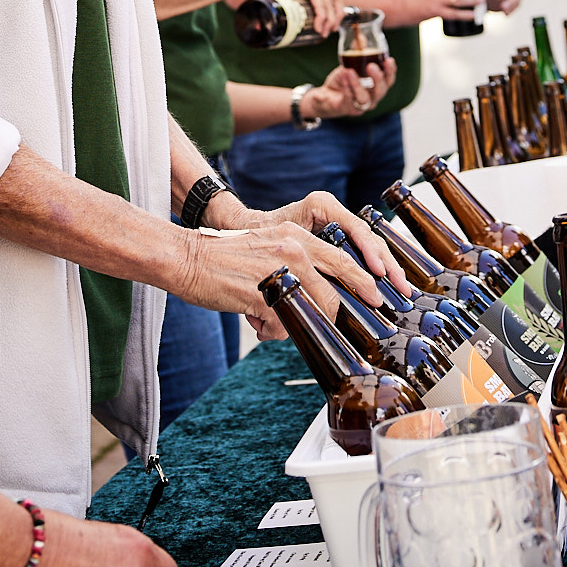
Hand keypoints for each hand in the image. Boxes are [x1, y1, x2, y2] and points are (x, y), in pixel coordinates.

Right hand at [173, 220, 384, 340]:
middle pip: (340, 276)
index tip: (379, 292)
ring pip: (312, 306)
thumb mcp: (269, 250)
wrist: (187, 258)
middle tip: (375, 307)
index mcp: (296, 236)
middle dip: (360, 295)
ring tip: (270, 319)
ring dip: (297, 321)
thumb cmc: (226, 259)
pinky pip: (280, 324)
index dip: (364, 276)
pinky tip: (253, 321)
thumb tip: (319, 299)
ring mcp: (278, 270)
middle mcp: (292, 248)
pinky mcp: (260, 294)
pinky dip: (270, 330)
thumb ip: (296, 266)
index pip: (341, 257)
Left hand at [244, 192, 407, 288]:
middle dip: (388, 263)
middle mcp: (335, 211)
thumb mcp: (277, 239)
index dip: (370, 252)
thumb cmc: (259, 233)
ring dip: (389, 266)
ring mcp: (340, 223)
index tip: (377, 273)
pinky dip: (378, 266)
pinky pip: (365, 250)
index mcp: (322, 205)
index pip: (355, 228)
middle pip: (370, 237)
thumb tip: (310, 282)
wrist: (248, 228)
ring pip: (372, 244)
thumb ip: (294, 254)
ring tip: (403, 288)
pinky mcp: (341, 236)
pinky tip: (390, 283)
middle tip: (400, 286)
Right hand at [256, 0, 345, 36]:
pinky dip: (321, 18)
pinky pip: (320, 5)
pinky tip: (319, 28)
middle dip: (336, 15)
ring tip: (324, 33)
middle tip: (331, 29)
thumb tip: (287, 11)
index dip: (335, 6)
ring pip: (329, 3)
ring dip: (329, 21)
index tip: (332, 20)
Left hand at [304, 60, 395, 119]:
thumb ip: (357, 53)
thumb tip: (361, 38)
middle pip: (381, 91)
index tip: (389, 59)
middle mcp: (372, 98)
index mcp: (377, 87)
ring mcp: (360, 106)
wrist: (325, 94)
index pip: (389, 80)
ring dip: (357, 84)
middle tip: (371, 66)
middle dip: (377, 78)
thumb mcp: (350, 64)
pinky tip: (342, 76)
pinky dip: (345, 88)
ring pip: (364, 98)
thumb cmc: (343, 79)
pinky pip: (348, 99)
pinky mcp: (347, 109)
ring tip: (349, 71)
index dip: (390, 71)